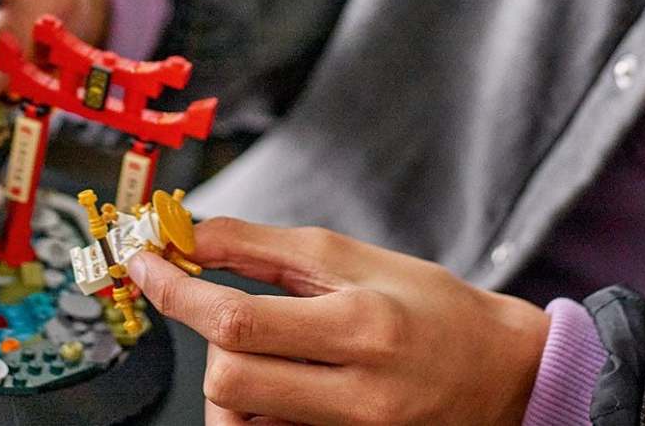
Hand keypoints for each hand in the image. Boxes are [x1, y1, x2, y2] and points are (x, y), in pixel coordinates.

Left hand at [127, 218, 550, 425]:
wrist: (501, 373)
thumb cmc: (428, 306)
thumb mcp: (353, 258)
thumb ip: (267, 251)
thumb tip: (194, 237)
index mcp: (358, 323)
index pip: (236, 317)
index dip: (175, 291)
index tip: (143, 266)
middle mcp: (355, 392)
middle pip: (229, 377)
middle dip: (209, 339)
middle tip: (221, 311)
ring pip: (240, 421)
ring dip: (230, 384)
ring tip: (264, 357)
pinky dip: (257, 416)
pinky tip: (280, 390)